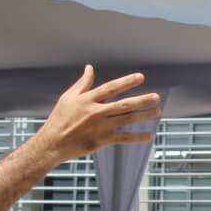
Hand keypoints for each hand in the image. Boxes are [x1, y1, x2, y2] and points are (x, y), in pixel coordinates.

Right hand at [34, 66, 159, 162]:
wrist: (52, 143)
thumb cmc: (59, 119)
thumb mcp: (68, 97)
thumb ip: (82, 83)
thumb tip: (89, 68)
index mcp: (88, 99)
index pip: (111, 88)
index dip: (126, 82)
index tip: (140, 77)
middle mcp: (96, 112)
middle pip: (124, 105)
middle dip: (142, 100)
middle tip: (156, 97)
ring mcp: (101, 127)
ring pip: (127, 120)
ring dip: (144, 116)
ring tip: (158, 111)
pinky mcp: (102, 140)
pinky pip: (124, 138)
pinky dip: (138, 137)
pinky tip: (150, 135)